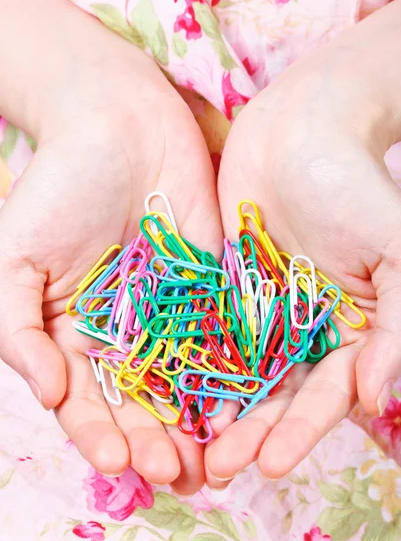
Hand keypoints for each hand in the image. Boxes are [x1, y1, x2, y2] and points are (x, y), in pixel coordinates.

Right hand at [0, 0, 221, 492]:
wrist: (117, 124)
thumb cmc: (58, 187)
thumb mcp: (15, 259)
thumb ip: (16, 329)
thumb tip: (48, 394)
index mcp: (73, 332)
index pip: (85, 400)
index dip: (99, 434)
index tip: (119, 462)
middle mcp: (122, 332)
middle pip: (139, 401)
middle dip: (153, 439)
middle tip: (174, 472)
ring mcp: (168, 312)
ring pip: (182, 381)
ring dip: (193, 423)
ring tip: (208, 460)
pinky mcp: (209, 287)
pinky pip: (220, 336)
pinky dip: (228, 373)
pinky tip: (240, 407)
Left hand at [206, 2, 400, 483]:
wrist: (300, 127)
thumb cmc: (353, 182)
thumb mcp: (393, 247)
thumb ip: (395, 323)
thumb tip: (377, 397)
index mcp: (352, 326)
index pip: (328, 393)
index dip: (301, 430)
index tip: (272, 464)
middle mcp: (308, 326)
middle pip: (280, 393)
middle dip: (253, 433)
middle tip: (220, 468)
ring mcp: (264, 308)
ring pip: (241, 371)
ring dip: (220, 410)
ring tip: (193, 447)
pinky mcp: (227, 286)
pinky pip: (209, 331)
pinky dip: (194, 363)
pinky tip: (173, 392)